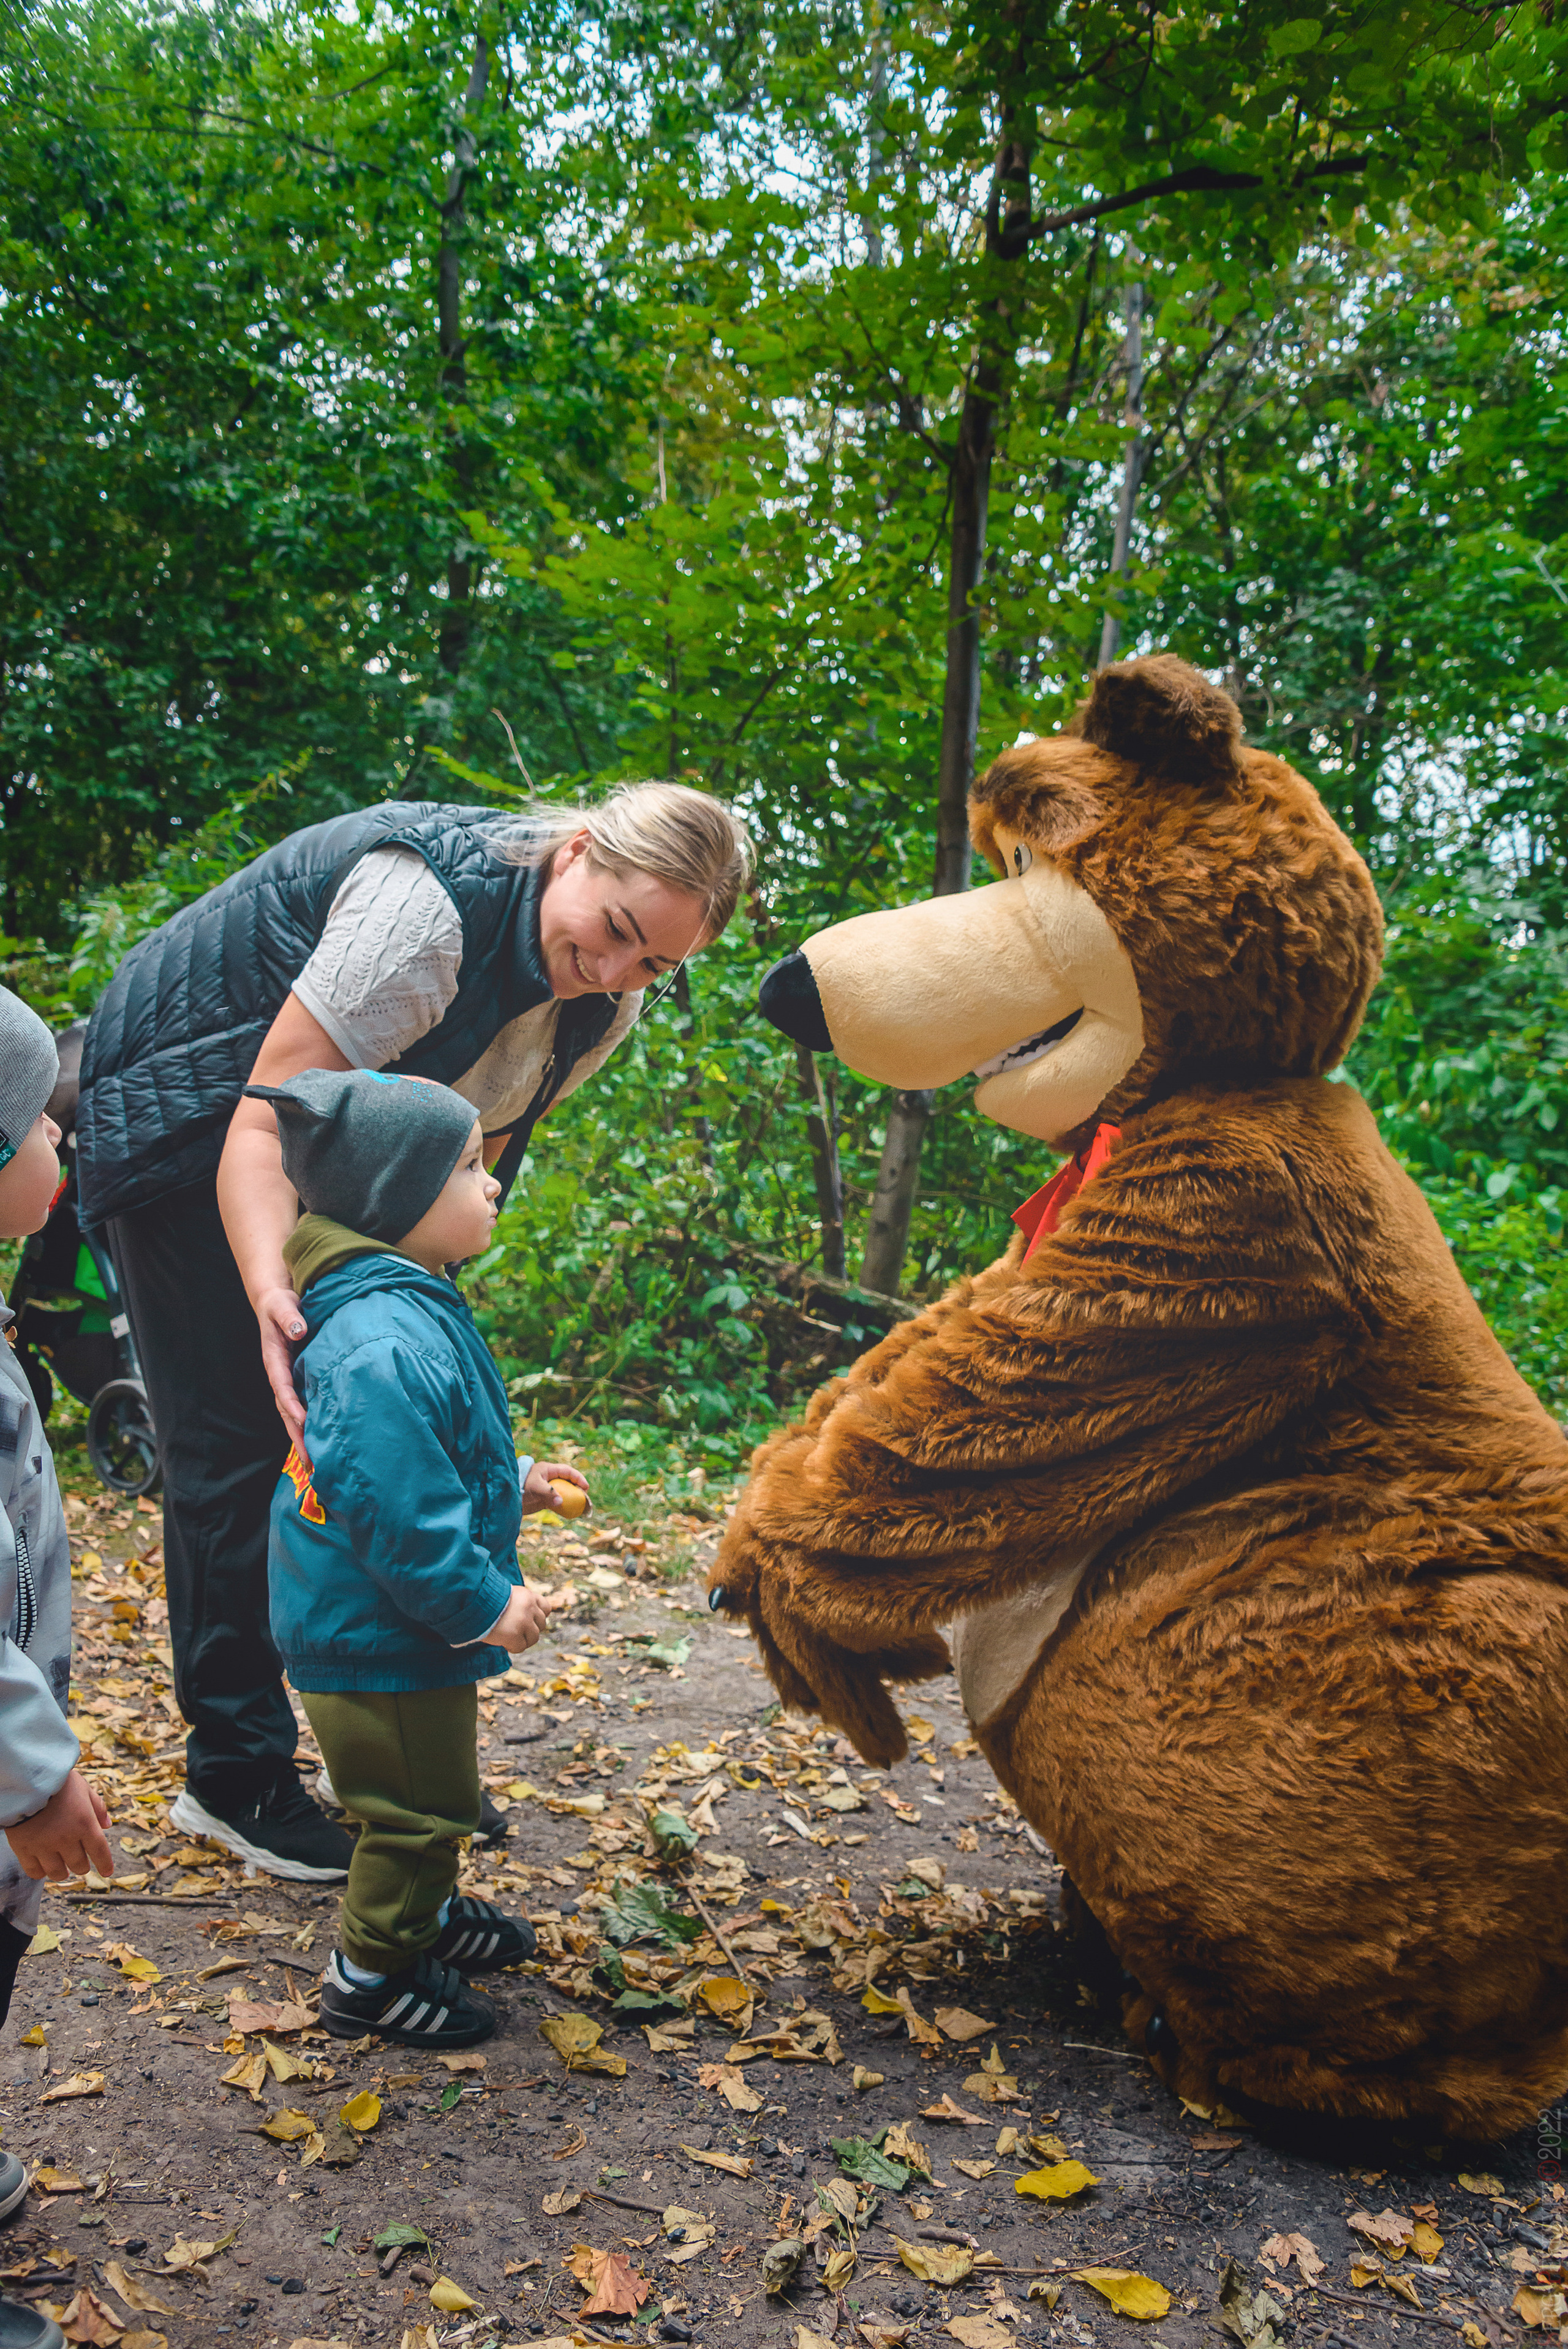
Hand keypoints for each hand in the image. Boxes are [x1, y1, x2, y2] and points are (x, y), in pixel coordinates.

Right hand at [7, 1771, 113, 1883]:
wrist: (26, 1780)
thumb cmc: (57, 1781)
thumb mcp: (83, 1788)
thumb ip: (97, 1807)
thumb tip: (108, 1825)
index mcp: (84, 1823)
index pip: (99, 1852)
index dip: (105, 1865)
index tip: (107, 1872)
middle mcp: (66, 1839)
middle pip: (79, 1865)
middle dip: (82, 1865)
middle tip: (79, 1860)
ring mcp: (44, 1846)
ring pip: (58, 1873)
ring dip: (63, 1872)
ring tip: (62, 1866)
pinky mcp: (24, 1849)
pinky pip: (35, 1872)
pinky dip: (41, 1872)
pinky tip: (43, 1866)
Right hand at [255, 1283, 307, 1447]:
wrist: (276, 1303)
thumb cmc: (280, 1304)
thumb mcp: (282, 1305)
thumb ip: (289, 1317)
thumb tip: (298, 1330)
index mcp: (274, 1359)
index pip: (282, 1385)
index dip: (291, 1404)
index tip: (303, 1420)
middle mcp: (279, 1375)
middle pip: (286, 1411)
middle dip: (297, 1436)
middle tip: (310, 1463)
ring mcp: (288, 1380)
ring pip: (293, 1415)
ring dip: (302, 1439)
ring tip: (315, 1466)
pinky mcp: (298, 1380)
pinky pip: (302, 1406)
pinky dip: (309, 1426)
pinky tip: (321, 1443)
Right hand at [485, 1583, 567, 1653]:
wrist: (471, 1601)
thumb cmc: (485, 1599)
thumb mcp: (505, 1594)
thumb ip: (518, 1604)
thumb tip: (525, 1619)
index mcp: (528, 1595)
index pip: (546, 1608)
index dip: (538, 1617)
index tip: (528, 1621)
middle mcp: (529, 1607)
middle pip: (541, 1624)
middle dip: (530, 1630)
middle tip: (516, 1631)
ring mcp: (523, 1621)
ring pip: (534, 1637)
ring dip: (523, 1640)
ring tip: (509, 1638)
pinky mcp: (514, 1634)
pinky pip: (520, 1647)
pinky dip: (512, 1647)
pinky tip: (503, 1642)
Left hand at [522, 1460, 588, 1515]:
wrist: (505, 1499)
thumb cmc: (519, 1486)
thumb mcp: (534, 1487)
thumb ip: (548, 1493)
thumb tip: (561, 1502)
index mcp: (547, 1470)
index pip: (567, 1471)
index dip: (578, 1478)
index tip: (585, 1487)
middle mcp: (548, 1479)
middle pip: (567, 1482)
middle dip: (577, 1489)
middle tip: (584, 1498)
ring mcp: (546, 1489)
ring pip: (563, 1492)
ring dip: (572, 1498)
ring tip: (580, 1506)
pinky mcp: (543, 1499)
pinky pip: (557, 1502)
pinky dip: (564, 1506)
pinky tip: (569, 1512)